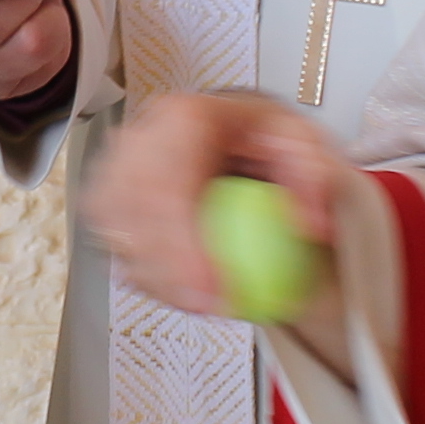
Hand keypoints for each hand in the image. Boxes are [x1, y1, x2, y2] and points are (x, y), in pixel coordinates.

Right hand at [84, 92, 367, 320]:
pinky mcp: (109, 201)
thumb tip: (309, 223)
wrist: (246, 148)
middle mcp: (141, 137)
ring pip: (115, 235)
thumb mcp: (309, 151)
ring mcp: (117, 170)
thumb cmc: (271, 147)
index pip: (167, 177)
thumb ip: (315, 180)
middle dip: (164, 270)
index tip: (213, 288)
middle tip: (208, 307)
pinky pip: (115, 249)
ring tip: (206, 299)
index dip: (180, 240)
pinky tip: (186, 289)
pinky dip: (149, 277)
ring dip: (157, 278)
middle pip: (129, 210)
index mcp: (185, 116)